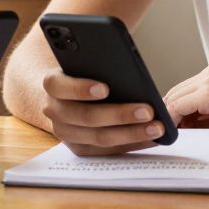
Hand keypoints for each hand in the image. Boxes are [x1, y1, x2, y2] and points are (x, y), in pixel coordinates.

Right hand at [40, 69, 166, 155]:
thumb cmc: (80, 70)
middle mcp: (54, 111)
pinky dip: (131, 144)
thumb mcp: (83, 58)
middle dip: (119, 115)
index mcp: (51, 83)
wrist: (62, 91)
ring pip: (99, 138)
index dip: (80, 88)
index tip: (105, 87)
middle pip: (86, 117)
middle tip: (148, 110)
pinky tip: (152, 136)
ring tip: (157, 126)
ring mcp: (66, 133)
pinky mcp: (80, 148)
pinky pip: (107, 151)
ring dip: (131, 133)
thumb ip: (96, 57)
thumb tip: (125, 59)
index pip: (59, 86)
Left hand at [163, 64, 208, 128]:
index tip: (175, 126)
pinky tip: (175, 133)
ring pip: (174, 99)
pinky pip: (178, 107)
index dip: (176, 108)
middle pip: (176, 92)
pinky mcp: (208, 94)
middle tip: (168, 132)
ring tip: (170, 135)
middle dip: (170, 113)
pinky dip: (172, 121)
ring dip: (170, 117)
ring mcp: (208, 81)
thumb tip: (191, 125)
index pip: (185, 90)